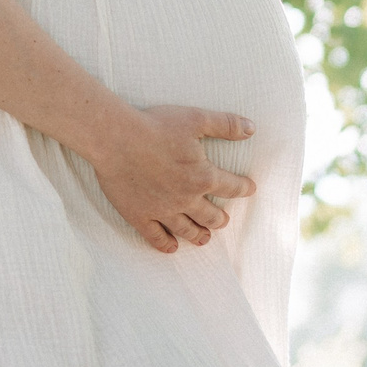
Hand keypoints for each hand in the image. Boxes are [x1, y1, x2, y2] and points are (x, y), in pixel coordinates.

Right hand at [88, 105, 258, 252]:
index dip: (243, 188)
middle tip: (223, 219)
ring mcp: (162, 211)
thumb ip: (226, 125)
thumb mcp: (196, 118)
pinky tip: (172, 247)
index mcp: (202, 176)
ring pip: (187, 230)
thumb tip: (251, 128)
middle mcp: (186, 199)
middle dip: (220, 218)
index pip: (231, 187)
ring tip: (204, 238)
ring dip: (199, 235)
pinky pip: (156, 237)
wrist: (115, 138)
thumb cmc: (155, 126)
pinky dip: (166, 244)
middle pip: (210, 216)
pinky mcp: (139, 215)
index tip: (249, 189)